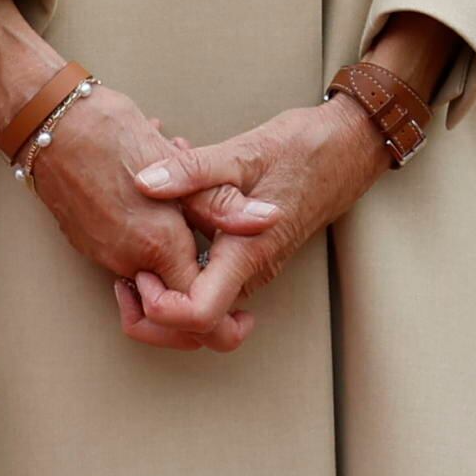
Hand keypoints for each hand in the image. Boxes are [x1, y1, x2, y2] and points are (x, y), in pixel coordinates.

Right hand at [16, 84, 256, 350]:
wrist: (45, 121)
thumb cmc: (109, 135)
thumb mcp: (180, 167)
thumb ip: (223, 203)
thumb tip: (267, 220)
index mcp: (157, 246)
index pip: (197, 315)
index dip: (225, 324)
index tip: (242, 314)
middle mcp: (127, 259)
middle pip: (174, 306)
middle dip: (201, 290)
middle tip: (224, 276)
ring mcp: (102, 252)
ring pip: (151, 275)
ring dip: (175, 250)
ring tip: (186, 209)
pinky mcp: (87, 238)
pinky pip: (128, 254)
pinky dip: (149, 237)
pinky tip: (157, 197)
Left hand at [130, 94, 393, 339]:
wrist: (348, 147)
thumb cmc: (303, 149)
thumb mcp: (242, 152)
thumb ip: (192, 170)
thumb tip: (145, 183)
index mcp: (247, 252)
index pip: (200, 315)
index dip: (162, 308)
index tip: (140, 274)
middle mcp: (251, 270)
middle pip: (198, 327)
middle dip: (154, 316)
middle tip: (126, 277)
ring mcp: (252, 266)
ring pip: (203, 309)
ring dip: (165, 293)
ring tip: (137, 258)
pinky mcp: (250, 255)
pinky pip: (211, 282)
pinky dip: (180, 269)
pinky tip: (163, 232)